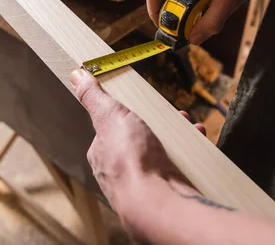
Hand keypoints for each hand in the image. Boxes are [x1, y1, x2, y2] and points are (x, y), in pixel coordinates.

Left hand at [69, 69, 203, 213]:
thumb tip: (76, 75)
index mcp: (103, 153)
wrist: (156, 199)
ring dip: (178, 135)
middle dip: (160, 124)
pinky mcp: (166, 188)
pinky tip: (197, 140)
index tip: (146, 104)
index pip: (114, 128)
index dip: (132, 113)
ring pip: (162, 152)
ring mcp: (144, 181)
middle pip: (141, 139)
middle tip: (175, 113)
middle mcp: (120, 170)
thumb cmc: (129, 159)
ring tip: (188, 124)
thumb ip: (94, 97)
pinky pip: (178, 165)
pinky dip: (189, 151)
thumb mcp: (109, 115)